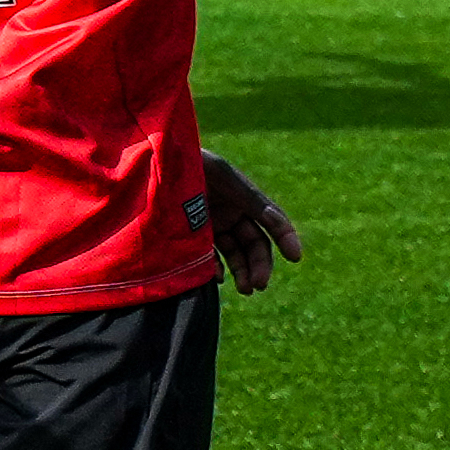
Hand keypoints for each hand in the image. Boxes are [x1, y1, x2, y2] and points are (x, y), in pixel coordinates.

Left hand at [203, 154, 302, 295]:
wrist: (154, 161)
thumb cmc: (189, 161)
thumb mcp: (221, 174)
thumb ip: (248, 198)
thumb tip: (278, 220)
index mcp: (243, 195)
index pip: (271, 220)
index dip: (285, 236)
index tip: (295, 256)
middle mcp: (231, 212)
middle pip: (254, 243)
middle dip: (260, 264)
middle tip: (259, 284)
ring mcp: (213, 224)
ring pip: (236, 253)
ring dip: (243, 272)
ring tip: (246, 289)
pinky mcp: (193, 235)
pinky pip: (211, 257)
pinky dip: (216, 269)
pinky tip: (218, 277)